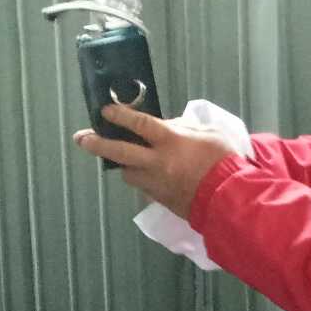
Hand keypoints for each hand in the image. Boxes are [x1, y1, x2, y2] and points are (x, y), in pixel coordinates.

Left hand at [74, 105, 237, 217]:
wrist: (228, 198)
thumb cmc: (224, 161)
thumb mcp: (210, 133)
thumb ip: (187, 127)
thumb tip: (170, 124)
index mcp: (171, 141)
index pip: (138, 124)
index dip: (119, 116)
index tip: (105, 111)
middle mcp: (157, 162)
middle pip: (120, 151)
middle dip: (98, 144)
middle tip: (82, 138)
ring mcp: (156, 183)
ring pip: (128, 173)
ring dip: (123, 165)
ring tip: (122, 159)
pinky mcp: (160, 199)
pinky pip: (143, 187)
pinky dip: (141, 179)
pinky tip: (146, 175)